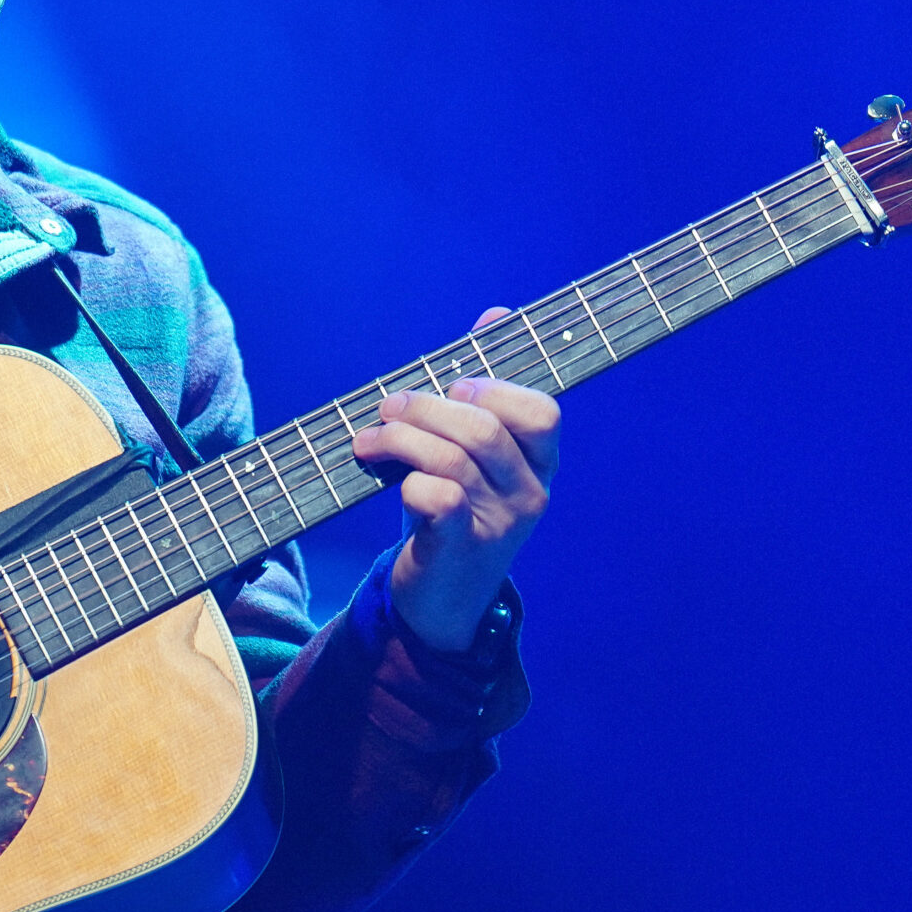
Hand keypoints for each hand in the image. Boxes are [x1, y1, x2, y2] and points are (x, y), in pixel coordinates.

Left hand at [350, 307, 561, 653]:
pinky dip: (407, 482)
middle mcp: (530, 493)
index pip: (543, 412)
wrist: (441, 598)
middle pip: (485, 429)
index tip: (453, 387)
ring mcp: (499, 525)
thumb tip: (498, 313)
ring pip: (453, 459)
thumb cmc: (455, 507)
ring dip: (400, 439)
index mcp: (540, 463)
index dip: (495, 389)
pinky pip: (437, 498)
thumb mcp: (475, 451)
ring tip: (368, 439)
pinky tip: (391, 483)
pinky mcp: (460, 549)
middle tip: (388, 408)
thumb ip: (486, 384)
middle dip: (426, 407)